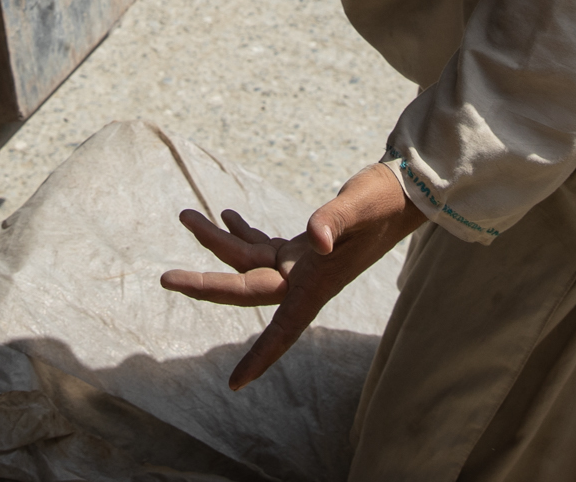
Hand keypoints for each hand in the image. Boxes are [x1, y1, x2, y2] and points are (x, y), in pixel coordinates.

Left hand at [159, 161, 425, 389]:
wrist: (409, 190)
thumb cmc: (385, 199)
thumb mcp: (360, 205)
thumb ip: (335, 220)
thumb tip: (317, 239)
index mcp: (317, 282)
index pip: (282, 329)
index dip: (260, 358)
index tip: (235, 385)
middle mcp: (306, 278)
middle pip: (246, 289)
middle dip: (205, 284)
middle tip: (166, 278)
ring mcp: (305, 263)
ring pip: (249, 261)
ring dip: (217, 242)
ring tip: (187, 214)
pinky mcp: (306, 246)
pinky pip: (265, 246)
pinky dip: (242, 233)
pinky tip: (228, 216)